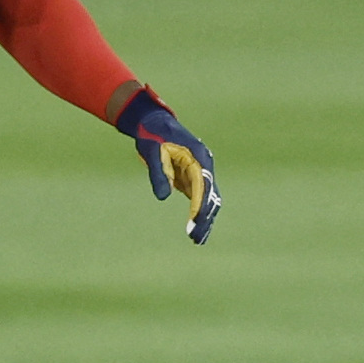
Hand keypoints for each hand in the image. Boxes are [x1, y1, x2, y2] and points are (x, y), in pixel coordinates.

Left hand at [116, 88, 220, 244]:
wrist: (154, 122)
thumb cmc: (153, 135)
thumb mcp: (152, 153)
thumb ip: (159, 174)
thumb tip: (163, 197)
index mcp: (199, 157)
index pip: (204, 186)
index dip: (200, 206)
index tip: (194, 224)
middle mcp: (204, 166)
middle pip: (211, 195)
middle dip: (205, 218)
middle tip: (197, 239)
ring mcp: (200, 172)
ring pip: (209, 199)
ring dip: (205, 219)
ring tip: (199, 240)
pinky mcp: (193, 177)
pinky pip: (201, 198)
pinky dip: (199, 213)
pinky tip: (196, 229)